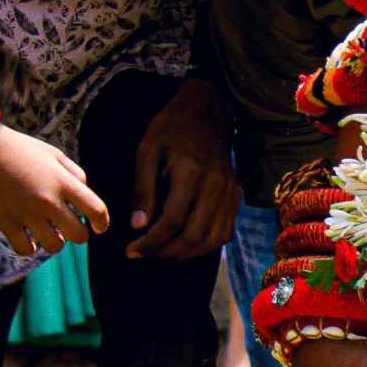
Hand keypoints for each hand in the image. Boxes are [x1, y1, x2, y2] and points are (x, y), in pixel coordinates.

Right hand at [0, 121, 107, 256]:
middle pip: (78, 236)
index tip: (99, 227)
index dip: (102, 223)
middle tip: (68, 229)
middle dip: (78, 235)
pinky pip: (25, 249)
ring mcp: (27, 213)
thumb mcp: (53, 154)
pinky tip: (28, 238)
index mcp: (64, 182)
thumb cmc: (20, 149)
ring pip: (54, 247)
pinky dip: (29, 247)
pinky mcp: (6, 221)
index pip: (97, 210)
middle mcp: (49, 200)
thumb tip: (86, 192)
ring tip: (48, 233)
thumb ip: (74, 174)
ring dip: (54, 242)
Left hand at [127, 80, 240, 259]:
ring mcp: (230, 191)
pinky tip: (184, 244)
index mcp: (191, 172)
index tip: (130, 250)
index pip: (172, 222)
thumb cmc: (170, 128)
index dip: (150, 242)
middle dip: (165, 252)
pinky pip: (224, 232)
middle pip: (194, 236)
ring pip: (212, 240)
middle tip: (142, 254)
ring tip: (161, 252)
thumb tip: (138, 226)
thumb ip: (142, 189)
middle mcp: (216, 185)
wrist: (204, 112)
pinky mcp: (235, 195)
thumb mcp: (146, 150)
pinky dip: (204, 245)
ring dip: (185, 254)